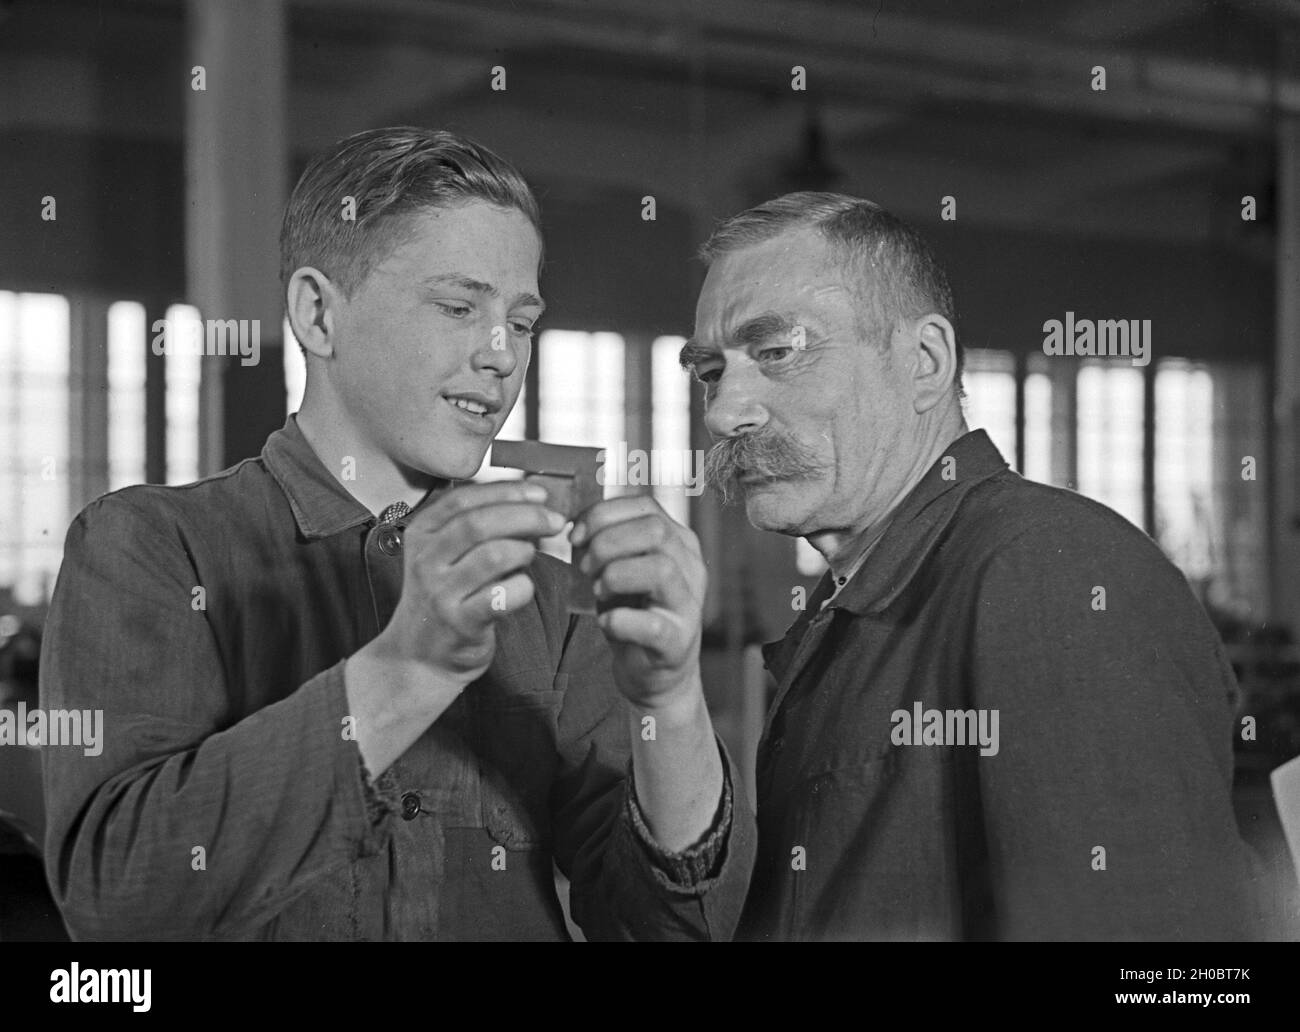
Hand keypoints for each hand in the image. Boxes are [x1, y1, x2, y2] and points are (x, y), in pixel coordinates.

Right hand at [379, 480, 565, 685]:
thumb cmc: (445, 597)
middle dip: (526, 516)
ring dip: (524, 551)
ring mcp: (441, 593)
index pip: (463, 499)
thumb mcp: (445, 555)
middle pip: (479, 524)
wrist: (420, 655)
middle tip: (554, 521)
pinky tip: (524, 587)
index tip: (539, 492)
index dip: (507, 491)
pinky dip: (523, 587)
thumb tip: (531, 501)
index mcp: (422, 534)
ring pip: (493, 556)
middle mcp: (426, 560)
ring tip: (531, 556)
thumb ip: (477, 527)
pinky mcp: (460, 623)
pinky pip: (502, 596)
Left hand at [571, 496, 705, 712]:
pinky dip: (619, 621)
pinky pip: (652, 624)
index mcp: (678, 541)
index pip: (646, 507)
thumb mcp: (618, 567)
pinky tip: (605, 622)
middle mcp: (691, 567)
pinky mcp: (678, 642)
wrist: (653, 668)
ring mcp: (689, 605)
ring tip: (597, 591)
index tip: (574, 535)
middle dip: (608, 543)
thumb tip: (571, 525)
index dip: (603, 514)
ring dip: (616, 576)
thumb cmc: (632, 609)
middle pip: (656, 531)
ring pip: (661, 569)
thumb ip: (602, 542)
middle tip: (585, 567)